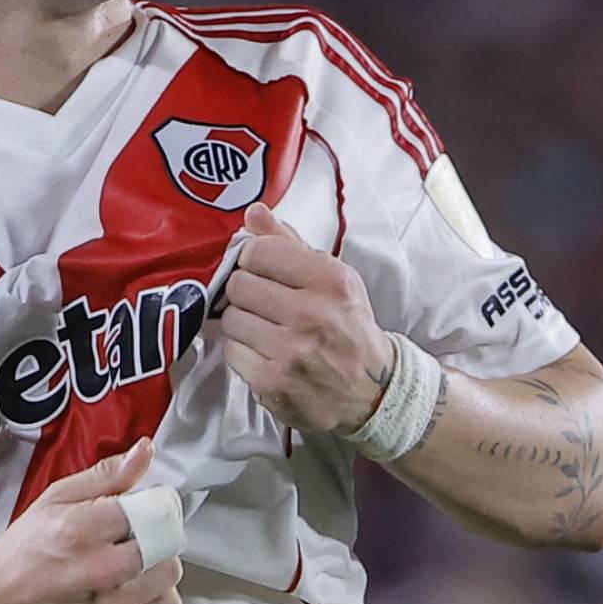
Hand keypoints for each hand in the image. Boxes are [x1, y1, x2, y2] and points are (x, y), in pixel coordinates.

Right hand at [0, 439, 182, 603]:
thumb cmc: (24, 551)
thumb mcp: (57, 498)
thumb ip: (107, 475)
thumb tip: (145, 451)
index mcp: (83, 528)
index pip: (152, 508)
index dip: (154, 503)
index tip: (147, 506)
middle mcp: (100, 570)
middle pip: (167, 540)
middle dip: (158, 531)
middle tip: (139, 533)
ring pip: (170, 573)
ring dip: (158, 563)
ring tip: (135, 562)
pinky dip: (159, 597)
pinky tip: (137, 589)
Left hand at [221, 203, 394, 434]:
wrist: (372, 391)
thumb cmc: (347, 328)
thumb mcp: (331, 278)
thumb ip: (289, 242)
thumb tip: (254, 213)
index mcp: (331, 280)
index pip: (259, 251)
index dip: (253, 259)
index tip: (261, 269)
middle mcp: (313, 315)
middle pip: (239, 284)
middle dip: (246, 291)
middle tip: (264, 302)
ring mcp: (292, 351)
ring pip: (231, 318)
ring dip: (242, 322)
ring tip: (266, 329)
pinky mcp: (273, 383)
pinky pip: (232, 352)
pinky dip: (243, 351)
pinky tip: (266, 353)